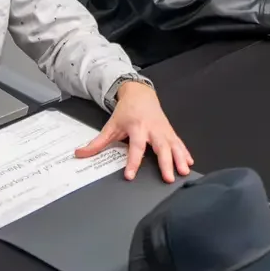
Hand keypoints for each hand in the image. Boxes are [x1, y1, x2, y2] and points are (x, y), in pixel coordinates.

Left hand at [75, 82, 192, 182]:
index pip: (135, 147)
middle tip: (168, 178)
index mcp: (137, 127)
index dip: (133, 162)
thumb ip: (97, 142)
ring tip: (183, 172)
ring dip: (180, 158)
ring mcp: (163, 129)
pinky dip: (185, 152)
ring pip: (174, 145)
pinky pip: (179, 142)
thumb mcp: (111, 125)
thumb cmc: (126, 111)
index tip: (130, 175)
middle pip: (160, 146)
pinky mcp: (170, 130)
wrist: (141, 93)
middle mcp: (152, 129)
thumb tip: (80, 154)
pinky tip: (189, 162)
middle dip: (166, 162)